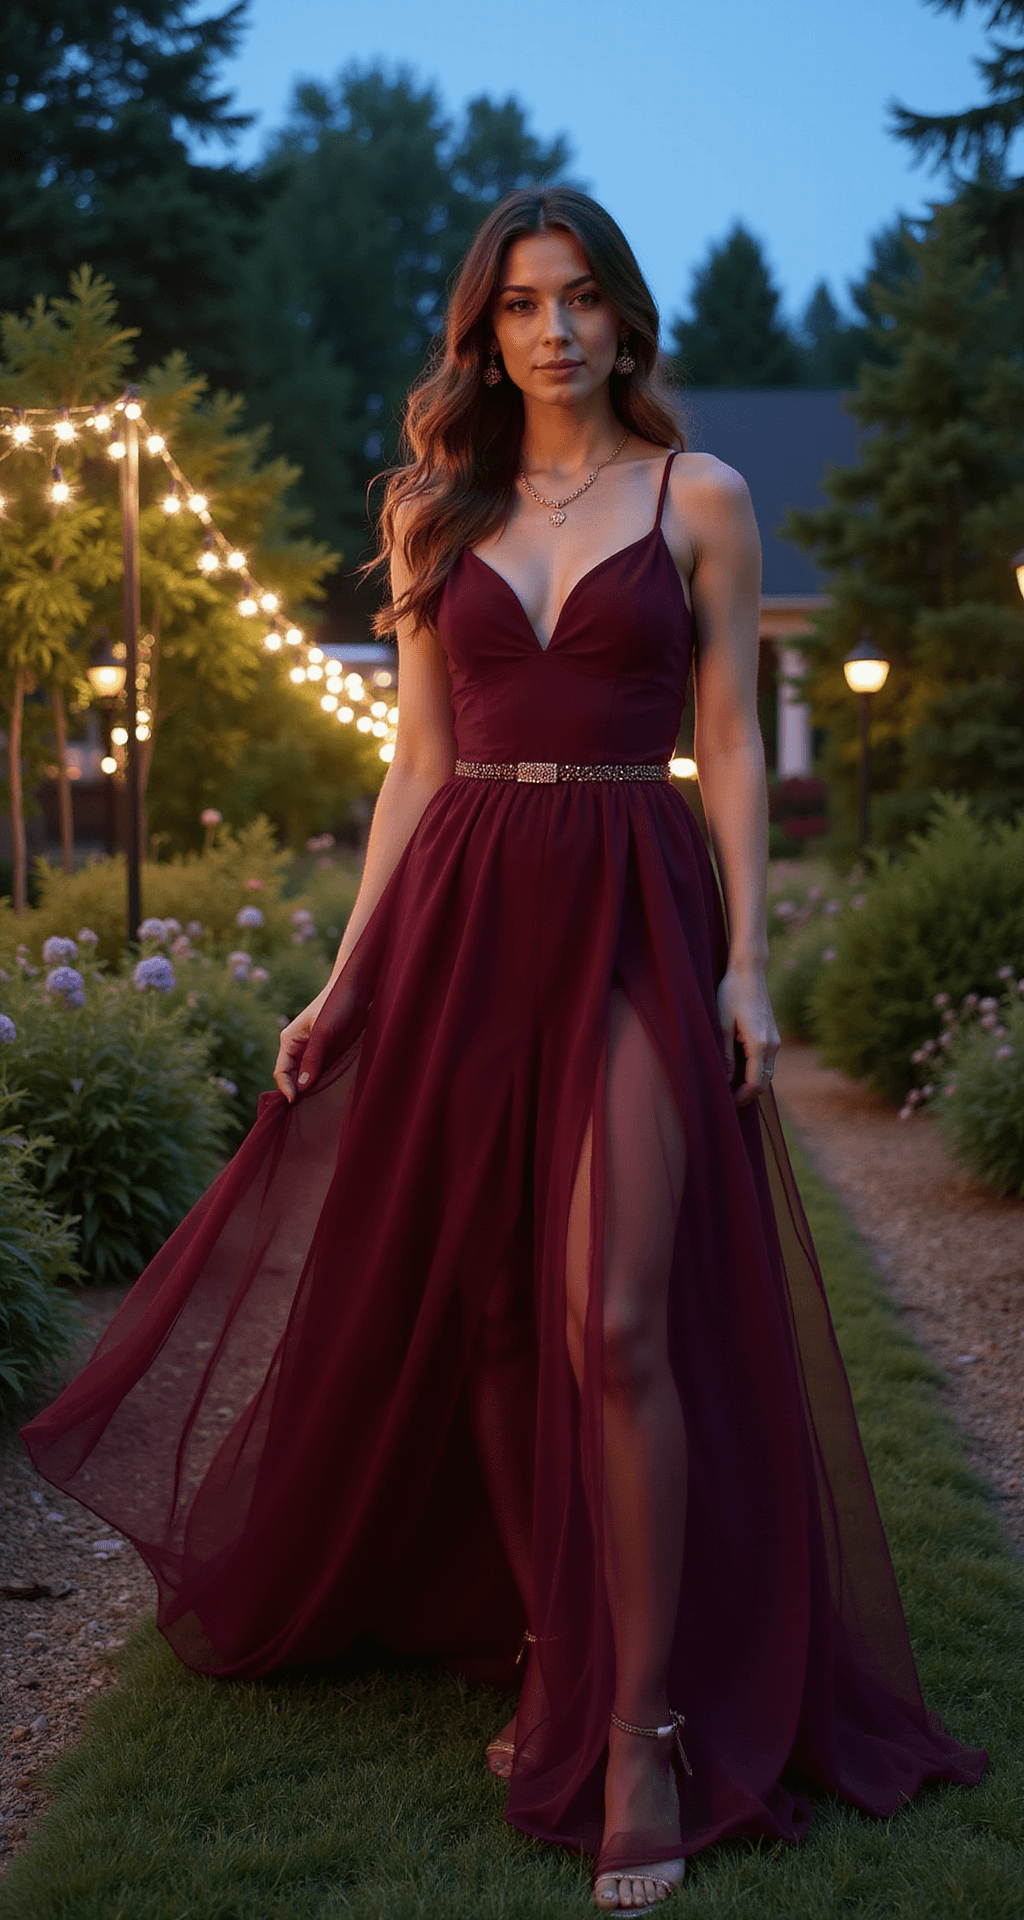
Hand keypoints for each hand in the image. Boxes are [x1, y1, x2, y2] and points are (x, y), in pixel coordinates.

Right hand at [272, 987, 329, 1103]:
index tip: (294, 1102)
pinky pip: (319, 1074)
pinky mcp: (327, 1054)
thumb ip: (313, 1058)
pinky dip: (320, 1085)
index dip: (286, 1088)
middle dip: (296, 1093)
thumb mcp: (323, 1032)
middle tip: (303, 1112)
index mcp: (289, 1041)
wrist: (356, 990)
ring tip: (314, 1108)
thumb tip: (303, 1087)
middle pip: (292, 1078)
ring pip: (306, 1078)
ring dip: (309, 1091)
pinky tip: (326, 1094)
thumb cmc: (335, 1005)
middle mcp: (298, 1049)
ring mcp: (313, 1053)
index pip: (281, 1072)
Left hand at [717, 962, 779, 1107]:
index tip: (727, 1102)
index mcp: (760, 1044)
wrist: (749, 972)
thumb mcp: (722, 1025)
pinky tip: (738, 1069)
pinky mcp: (773, 1035)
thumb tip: (726, 1079)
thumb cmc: (731, 994)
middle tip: (727, 1097)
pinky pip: (767, 1061)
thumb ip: (726, 1054)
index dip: (742, 1097)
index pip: (756, 1083)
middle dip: (748, 1093)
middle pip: (765, 1082)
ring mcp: (775, 1040)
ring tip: (730, 1086)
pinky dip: (756, 1070)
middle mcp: (772, 1044)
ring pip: (768, 1072)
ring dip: (752, 1082)